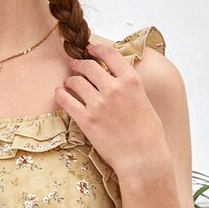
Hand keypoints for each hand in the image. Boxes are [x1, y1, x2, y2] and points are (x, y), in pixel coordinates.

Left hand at [55, 40, 168, 176]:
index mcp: (131, 81)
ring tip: (69, 83)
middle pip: (88, 66)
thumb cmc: (148, 134)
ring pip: (76, 81)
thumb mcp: (144, 101)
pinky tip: (60, 94)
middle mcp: (114, 88)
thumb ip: (130, 88)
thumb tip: (118, 80)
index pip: (110, 54)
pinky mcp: (86, 120)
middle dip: (79, 64)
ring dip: (70, 80)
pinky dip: (61, 94)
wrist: (143, 158)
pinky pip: (66, 100)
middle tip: (74, 65)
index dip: (97, 49)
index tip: (90, 49)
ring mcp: (98, 104)